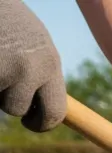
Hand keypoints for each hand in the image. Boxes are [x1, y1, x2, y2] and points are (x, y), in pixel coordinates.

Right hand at [0, 0, 65, 130]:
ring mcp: (3, 70)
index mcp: (49, 64)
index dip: (42, 123)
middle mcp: (30, 70)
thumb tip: (47, 107)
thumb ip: (41, 73)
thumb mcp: (36, 44)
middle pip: (18, 110)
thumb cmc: (9, 20)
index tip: (33, 122)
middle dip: (9, 104)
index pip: (56, 111)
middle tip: (4, 91)